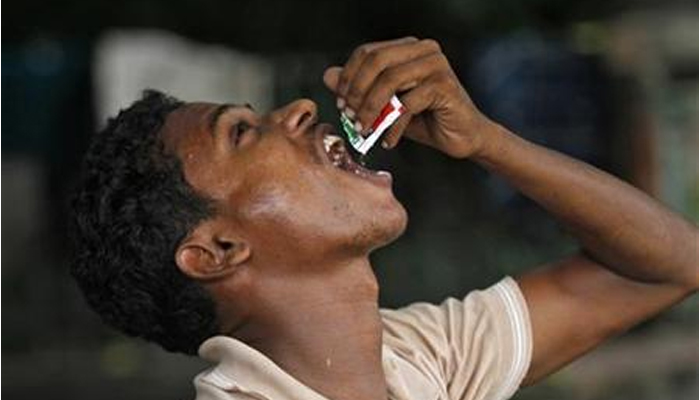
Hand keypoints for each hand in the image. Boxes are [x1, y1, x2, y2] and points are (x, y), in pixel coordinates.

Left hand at [323, 37, 491, 158]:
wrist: (463, 138)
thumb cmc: (425, 120)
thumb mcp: (385, 105)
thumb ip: (360, 89)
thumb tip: (328, 75)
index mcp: (408, 47)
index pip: (367, 52)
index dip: (348, 77)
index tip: (340, 104)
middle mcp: (423, 49)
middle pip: (376, 60)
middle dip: (356, 91)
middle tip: (349, 117)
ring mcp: (436, 65)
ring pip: (389, 80)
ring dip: (371, 109)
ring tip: (365, 130)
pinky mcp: (443, 86)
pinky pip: (407, 104)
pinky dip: (393, 126)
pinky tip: (389, 140)